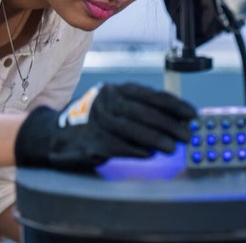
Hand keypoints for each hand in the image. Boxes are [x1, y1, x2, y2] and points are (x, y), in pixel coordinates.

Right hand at [14, 83, 196, 170]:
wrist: (52, 136)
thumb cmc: (93, 123)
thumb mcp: (115, 109)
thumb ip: (141, 112)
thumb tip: (176, 122)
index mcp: (118, 90)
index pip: (152, 96)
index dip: (175, 106)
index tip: (193, 115)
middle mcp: (107, 100)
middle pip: (144, 112)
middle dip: (170, 124)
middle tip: (188, 135)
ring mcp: (96, 120)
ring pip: (131, 128)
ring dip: (155, 138)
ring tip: (172, 147)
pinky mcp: (89, 140)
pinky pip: (116, 145)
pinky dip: (134, 150)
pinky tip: (148, 155)